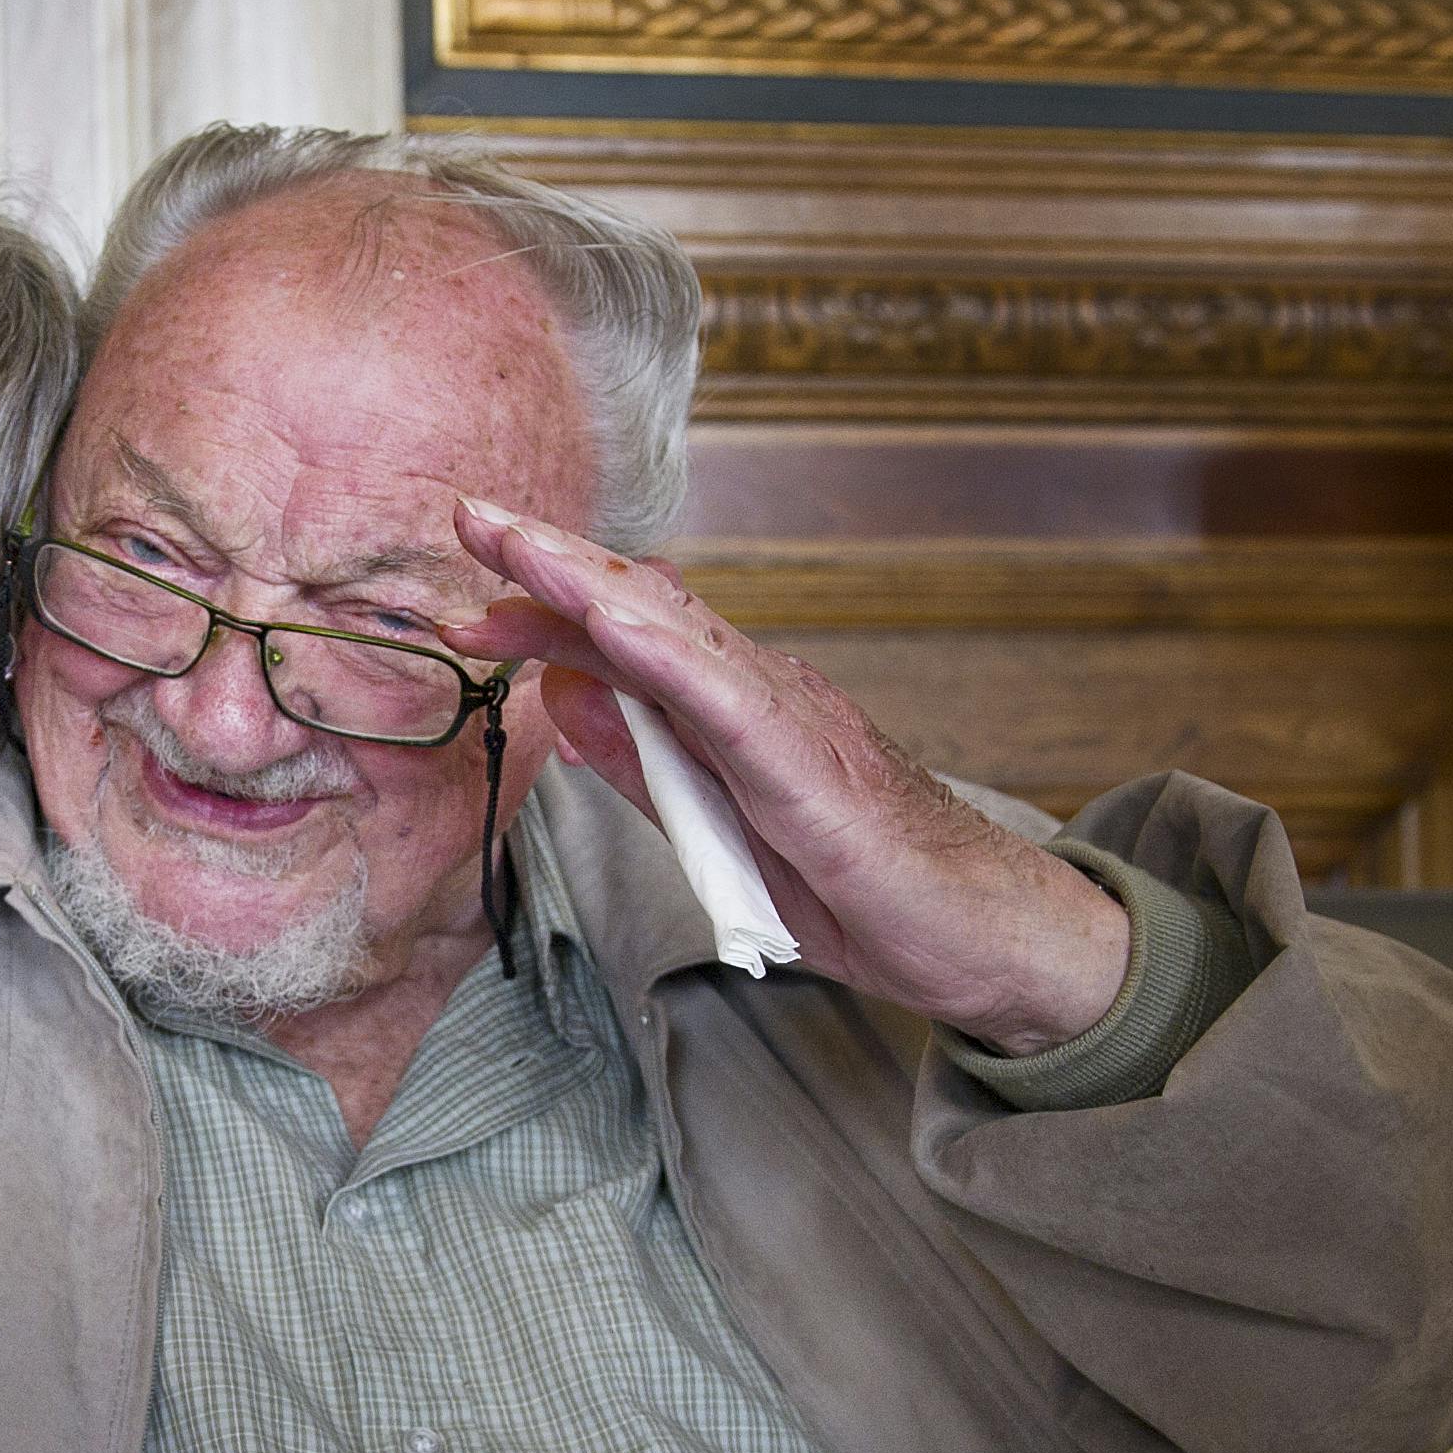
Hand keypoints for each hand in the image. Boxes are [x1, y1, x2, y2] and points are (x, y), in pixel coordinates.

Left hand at [445, 499, 1129, 1056]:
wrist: (985, 936)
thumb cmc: (861, 884)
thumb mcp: (713, 828)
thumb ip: (639, 764)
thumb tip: (560, 696)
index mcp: (729, 709)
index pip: (624, 636)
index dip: (544, 605)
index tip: (467, 592)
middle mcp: (760, 692)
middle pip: (641, 609)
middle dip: (551, 562)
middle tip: (471, 517)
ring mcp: (792, 722)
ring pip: (679, 636)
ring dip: (592, 586)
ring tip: (519, 545)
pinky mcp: (817, 773)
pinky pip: (733, 704)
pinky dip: (668, 658)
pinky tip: (610, 626)